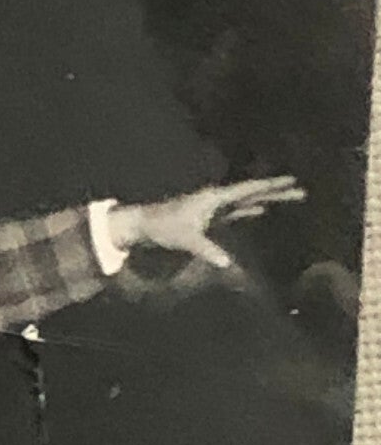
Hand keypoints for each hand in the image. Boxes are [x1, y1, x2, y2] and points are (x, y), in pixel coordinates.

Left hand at [108, 176, 305, 270]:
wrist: (144, 225)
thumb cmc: (163, 228)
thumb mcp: (186, 240)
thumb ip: (207, 250)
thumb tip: (227, 264)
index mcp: (215, 198)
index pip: (248, 190)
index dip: (270, 186)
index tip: (290, 180)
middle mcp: (217, 199)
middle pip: (252, 193)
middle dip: (276, 192)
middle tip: (301, 189)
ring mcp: (213, 207)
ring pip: (246, 202)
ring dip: (266, 200)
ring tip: (289, 197)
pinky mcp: (209, 217)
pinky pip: (235, 212)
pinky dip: (249, 210)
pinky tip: (260, 211)